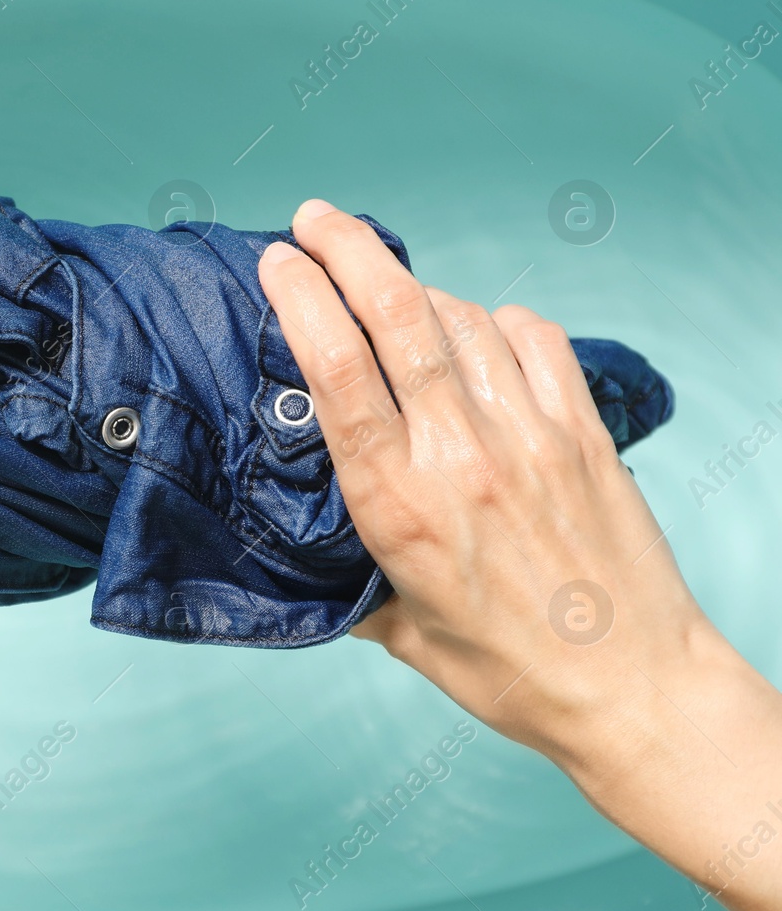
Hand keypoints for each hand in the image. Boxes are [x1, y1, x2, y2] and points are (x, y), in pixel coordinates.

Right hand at [258, 200, 781, 910]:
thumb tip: (305, 559)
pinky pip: (536, 340)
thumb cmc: (512, 673)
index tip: (277, 261)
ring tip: (390, 289)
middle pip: (399, 316)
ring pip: (464, 320)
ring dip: (417, 291)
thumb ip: (349, 584)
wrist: (634, 692)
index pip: (339, 372)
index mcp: (399, 506)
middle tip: (315, 218)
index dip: (303, 300)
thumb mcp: (401, 632)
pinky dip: (498, 320)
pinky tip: (481, 331)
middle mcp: (461, 457)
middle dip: (349, 249)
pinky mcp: (585, 434)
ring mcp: (531, 437)